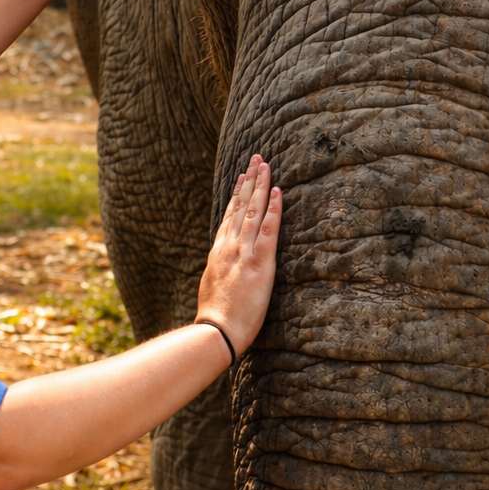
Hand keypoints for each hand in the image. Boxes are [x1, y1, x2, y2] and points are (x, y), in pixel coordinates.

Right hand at [195, 156, 281, 355]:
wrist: (216, 331)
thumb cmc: (215, 317)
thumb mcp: (211, 287)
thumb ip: (218, 270)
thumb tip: (222, 266)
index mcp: (218, 252)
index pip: (229, 216)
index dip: (236, 194)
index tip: (242, 176)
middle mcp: (229, 246)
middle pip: (240, 206)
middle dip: (249, 180)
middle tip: (256, 158)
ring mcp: (244, 252)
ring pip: (253, 211)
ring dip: (261, 185)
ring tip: (266, 165)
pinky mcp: (259, 262)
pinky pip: (268, 230)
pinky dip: (273, 209)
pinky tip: (277, 192)